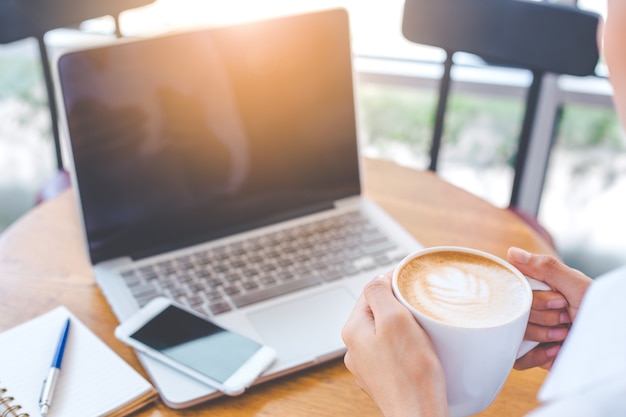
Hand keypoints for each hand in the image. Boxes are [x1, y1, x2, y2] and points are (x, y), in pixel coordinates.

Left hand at [342, 274, 449, 416]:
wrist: (420, 416)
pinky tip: (420, 353)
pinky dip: (406, 348)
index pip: (370, 292)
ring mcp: (368, 366)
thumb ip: (380, 293)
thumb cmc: (410, 373)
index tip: (411, 284)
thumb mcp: (395, 319)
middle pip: (378, 312)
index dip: (392, 283)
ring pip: (386, 333)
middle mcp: (355, 349)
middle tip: (420, 309)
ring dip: (403, 328)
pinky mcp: (383, 379)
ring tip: (423, 331)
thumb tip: (376, 278)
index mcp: (353, 331)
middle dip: (399, 307)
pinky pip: (393, 353)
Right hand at [507, 247, 592, 369]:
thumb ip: (545, 268)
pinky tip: (557, 350)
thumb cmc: (602, 313)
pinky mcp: (533, 356)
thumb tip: (511, 252)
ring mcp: (532, 333)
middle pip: (514, 312)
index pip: (514, 289)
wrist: (612, 348)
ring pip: (514, 334)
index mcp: (541, 290)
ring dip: (542, 335)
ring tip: (565, 333)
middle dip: (543, 316)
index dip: (533, 297)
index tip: (559, 299)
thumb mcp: (577, 286)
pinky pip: (517, 358)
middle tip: (566, 317)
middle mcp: (533, 310)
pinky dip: (537, 355)